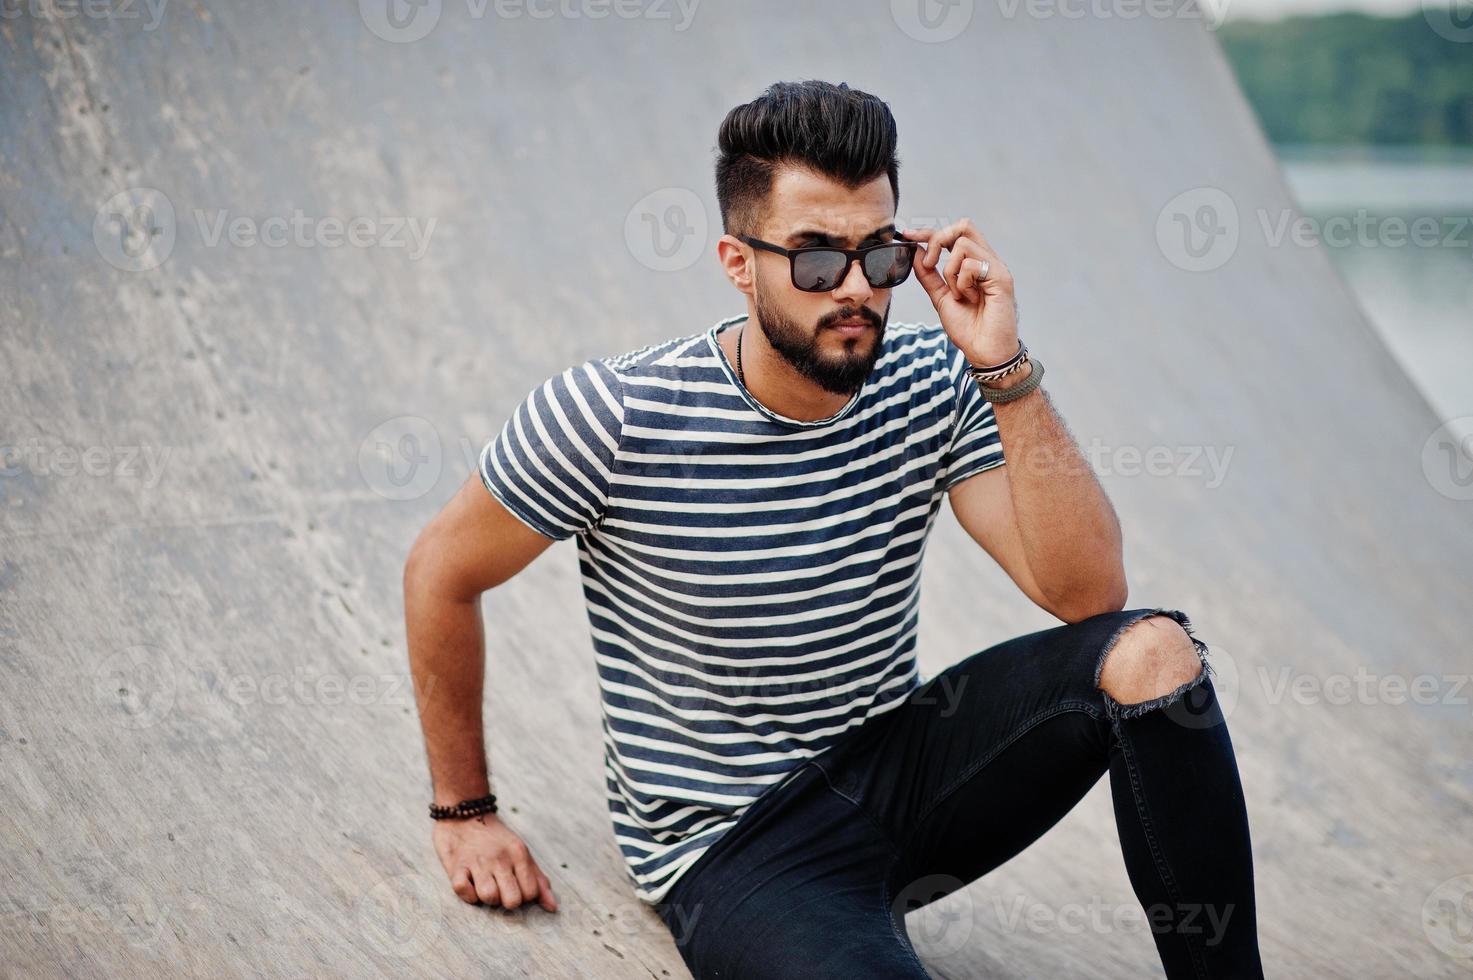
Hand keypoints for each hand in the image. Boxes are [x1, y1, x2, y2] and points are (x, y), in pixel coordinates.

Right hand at [433, 812, 558, 911]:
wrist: (465, 815)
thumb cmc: (496, 840)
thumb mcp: (522, 854)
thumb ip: (538, 880)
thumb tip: (553, 907)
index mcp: (519, 854)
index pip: (531, 893)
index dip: (523, 896)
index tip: (515, 886)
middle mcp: (500, 858)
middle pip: (512, 900)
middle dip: (506, 901)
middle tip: (500, 889)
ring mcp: (478, 861)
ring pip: (489, 897)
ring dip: (486, 898)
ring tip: (484, 885)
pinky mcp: (456, 865)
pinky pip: (463, 890)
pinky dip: (467, 893)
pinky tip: (469, 883)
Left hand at [904, 219, 1018, 365]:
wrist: (984, 351)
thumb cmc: (968, 328)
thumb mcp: (940, 297)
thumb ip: (929, 276)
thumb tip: (915, 251)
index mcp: (975, 263)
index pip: (954, 234)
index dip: (929, 231)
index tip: (908, 235)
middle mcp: (987, 261)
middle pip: (963, 226)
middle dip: (938, 239)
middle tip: (929, 264)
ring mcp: (996, 267)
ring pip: (963, 245)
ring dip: (950, 271)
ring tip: (959, 294)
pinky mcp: (1001, 277)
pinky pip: (971, 265)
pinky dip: (962, 284)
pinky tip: (970, 299)